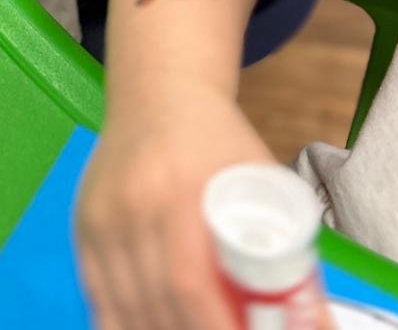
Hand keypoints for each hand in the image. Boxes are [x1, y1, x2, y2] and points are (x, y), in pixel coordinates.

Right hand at [74, 91, 331, 329]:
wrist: (158, 92)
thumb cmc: (216, 139)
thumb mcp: (259, 178)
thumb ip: (286, 247)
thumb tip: (315, 324)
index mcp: (180, 189)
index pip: (188, 280)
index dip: (213, 326)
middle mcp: (131, 204)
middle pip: (156, 302)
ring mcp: (100, 216)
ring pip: (122, 307)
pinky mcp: (82, 226)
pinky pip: (96, 296)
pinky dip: (122, 324)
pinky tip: (153, 325)